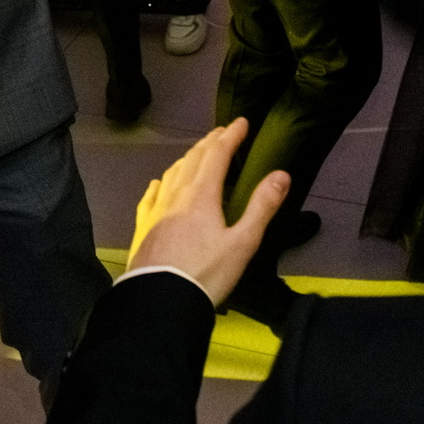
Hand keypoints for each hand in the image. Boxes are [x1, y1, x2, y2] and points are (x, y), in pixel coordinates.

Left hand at [129, 119, 290, 306]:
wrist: (160, 301)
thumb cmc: (206, 273)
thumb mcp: (242, 243)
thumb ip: (262, 207)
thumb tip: (281, 174)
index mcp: (201, 195)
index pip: (217, 155)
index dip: (230, 136)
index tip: (241, 122)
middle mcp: (176, 195)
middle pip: (193, 159)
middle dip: (210, 142)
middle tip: (222, 132)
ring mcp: (155, 211)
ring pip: (171, 173)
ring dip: (187, 158)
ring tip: (197, 153)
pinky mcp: (142, 228)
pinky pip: (151, 195)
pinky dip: (161, 182)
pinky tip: (159, 183)